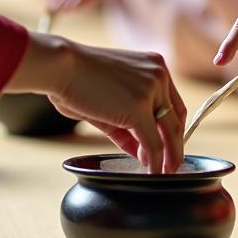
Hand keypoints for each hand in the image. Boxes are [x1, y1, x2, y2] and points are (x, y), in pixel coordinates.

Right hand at [10, 33, 185, 172]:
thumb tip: (140, 150)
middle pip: (176, 119)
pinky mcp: (139, 110)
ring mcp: (151, 91)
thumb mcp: (109, 97)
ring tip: (163, 173)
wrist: (61, 65)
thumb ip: (127, 123)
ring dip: (168, 157)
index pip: (173, 102)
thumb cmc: (75, 78)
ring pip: (169, 133)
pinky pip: (152, 144)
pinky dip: (154, 162)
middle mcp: (159, 75)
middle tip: (171, 166)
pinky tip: (151, 172)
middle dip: (174, 146)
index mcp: (154, 65)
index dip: (173, 128)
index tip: (169, 146)